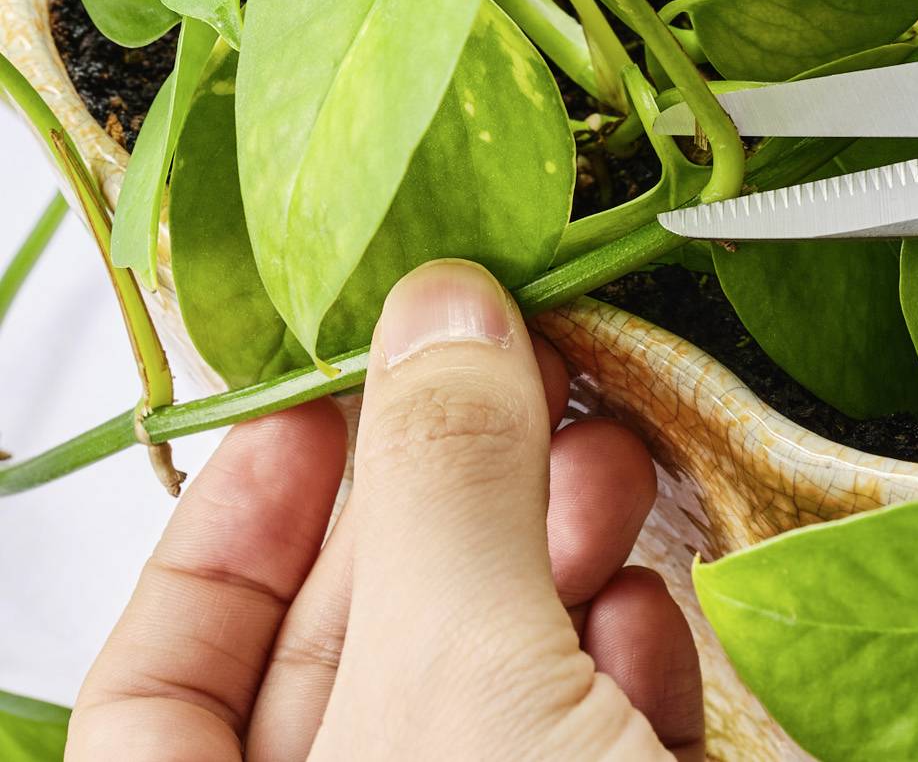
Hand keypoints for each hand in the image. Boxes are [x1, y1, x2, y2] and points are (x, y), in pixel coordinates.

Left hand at [68, 261, 702, 759]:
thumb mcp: (461, 668)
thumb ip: (444, 482)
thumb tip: (442, 314)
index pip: (153, 687)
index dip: (223, 530)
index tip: (311, 406)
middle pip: (352, 644)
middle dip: (440, 495)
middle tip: (507, 371)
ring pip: (487, 670)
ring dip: (556, 549)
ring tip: (606, 455)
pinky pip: (587, 730)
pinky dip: (619, 652)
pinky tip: (646, 603)